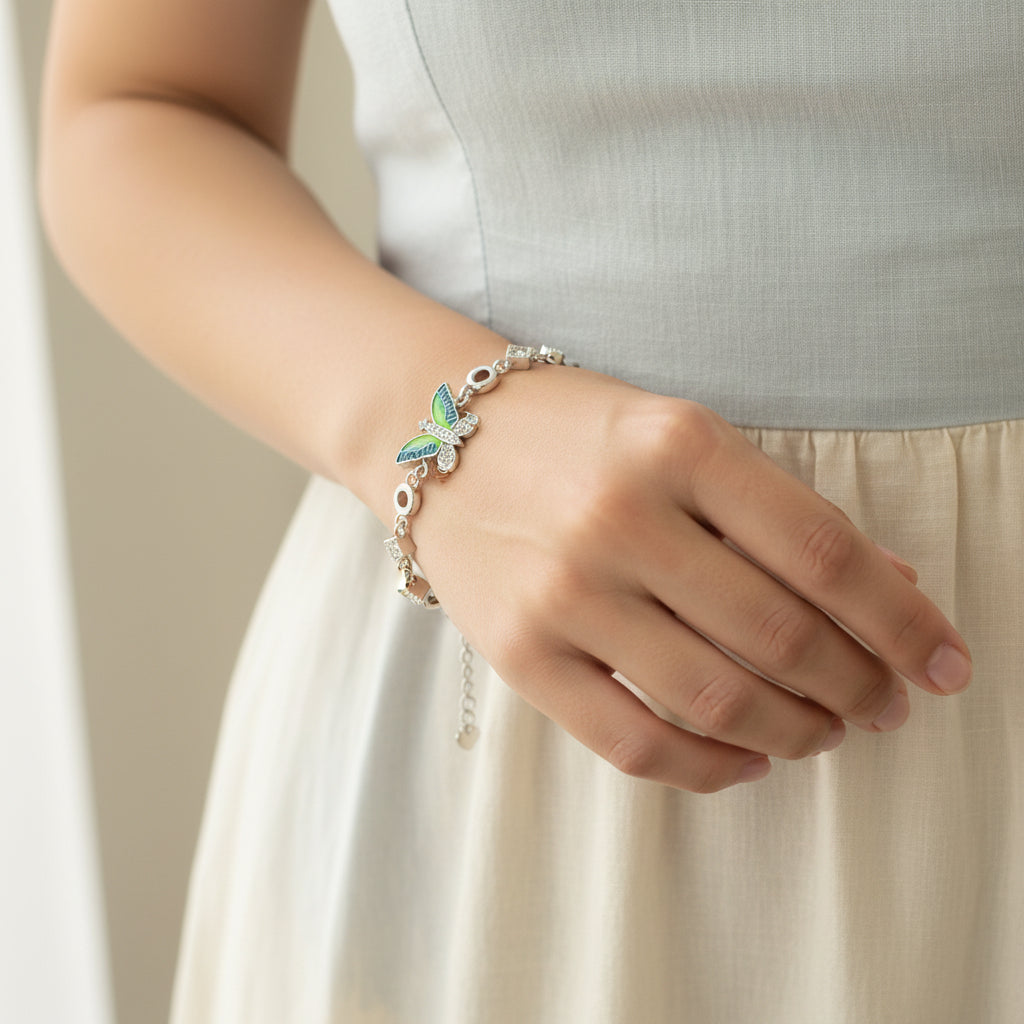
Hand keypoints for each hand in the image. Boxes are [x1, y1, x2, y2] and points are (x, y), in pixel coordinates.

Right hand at [411, 365, 971, 792]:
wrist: (435, 436)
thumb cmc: (574, 433)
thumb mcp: (680, 438)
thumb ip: (778, 512)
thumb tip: (891, 588)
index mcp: (677, 446)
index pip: (822, 552)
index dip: (903, 621)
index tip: (944, 665)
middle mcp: (621, 518)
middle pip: (781, 636)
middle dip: (859, 687)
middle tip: (884, 704)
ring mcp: (564, 592)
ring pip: (717, 701)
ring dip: (798, 732)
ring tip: (824, 731)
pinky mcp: (521, 654)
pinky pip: (634, 744)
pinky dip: (710, 770)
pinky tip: (749, 760)